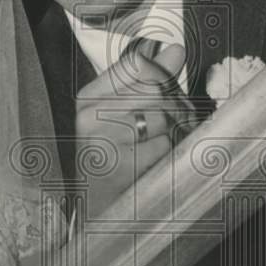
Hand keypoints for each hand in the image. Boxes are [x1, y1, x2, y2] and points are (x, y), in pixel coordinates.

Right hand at [75, 43, 188, 216]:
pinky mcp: (122, 167)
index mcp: (85, 100)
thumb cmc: (105, 162)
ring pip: (164, 117)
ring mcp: (104, 142)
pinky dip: (171, 152)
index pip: (137, 63)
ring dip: (178, 129)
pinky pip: (164, 145)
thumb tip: (174, 49)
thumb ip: (140, 82)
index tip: (168, 89)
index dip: (162, 73)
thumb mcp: (111, 118)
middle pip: (156, 89)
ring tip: (170, 144)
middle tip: (180, 122)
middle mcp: (89, 117)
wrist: (90, 215)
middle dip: (177, 105)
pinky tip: (162, 162)